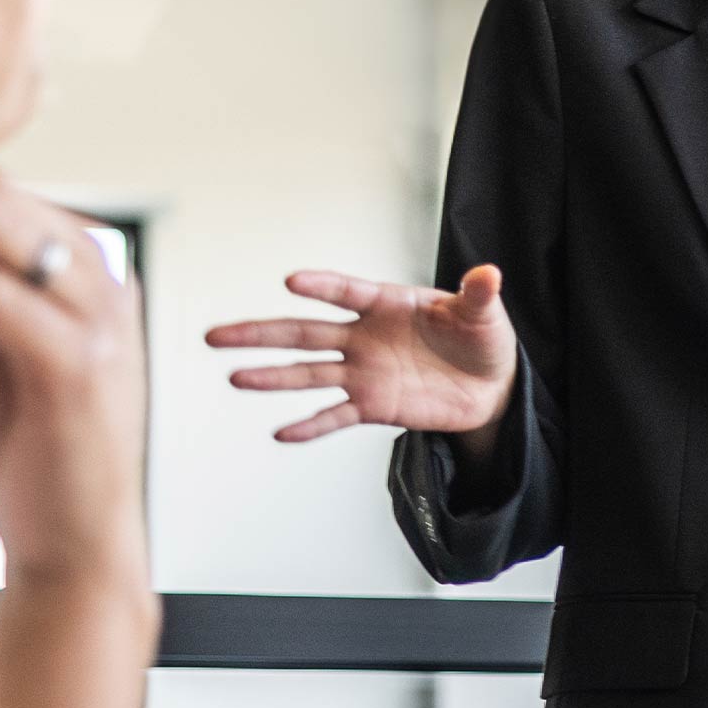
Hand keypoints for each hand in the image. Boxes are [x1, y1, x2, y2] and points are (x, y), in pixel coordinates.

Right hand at [207, 265, 516, 444]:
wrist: (490, 386)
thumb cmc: (482, 340)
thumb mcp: (484, 314)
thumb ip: (479, 295)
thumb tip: (489, 275)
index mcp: (387, 304)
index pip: (348, 292)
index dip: (322, 286)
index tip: (292, 281)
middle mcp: (365, 337)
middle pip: (305, 332)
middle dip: (261, 334)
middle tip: (217, 335)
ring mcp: (364, 372)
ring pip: (309, 374)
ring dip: (273, 378)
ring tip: (235, 378)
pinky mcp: (373, 405)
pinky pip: (335, 416)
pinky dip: (310, 426)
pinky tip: (281, 433)